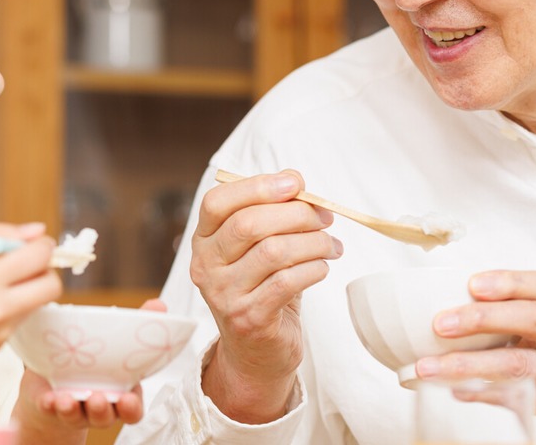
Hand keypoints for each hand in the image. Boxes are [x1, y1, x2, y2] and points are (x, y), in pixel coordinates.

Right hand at [0, 222, 61, 367]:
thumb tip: (37, 231)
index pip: (41, 256)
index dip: (41, 245)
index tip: (30, 243)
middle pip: (52, 286)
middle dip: (44, 269)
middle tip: (23, 262)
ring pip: (37, 303)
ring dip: (26, 287)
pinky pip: (18, 319)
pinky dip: (9, 306)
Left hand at [14, 300, 164, 443]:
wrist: (56, 376)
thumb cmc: (93, 361)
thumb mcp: (116, 344)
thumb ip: (136, 327)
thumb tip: (159, 305)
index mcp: (120, 392)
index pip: (132, 408)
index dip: (131, 407)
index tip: (128, 399)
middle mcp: (99, 406)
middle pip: (105, 416)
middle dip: (102, 410)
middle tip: (97, 397)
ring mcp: (75, 409)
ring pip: (76, 415)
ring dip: (72, 409)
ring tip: (66, 398)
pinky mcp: (50, 406)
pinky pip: (49, 410)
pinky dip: (49, 405)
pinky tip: (48, 397)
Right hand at [190, 171, 342, 422]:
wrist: (255, 354)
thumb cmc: (261, 289)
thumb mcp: (258, 249)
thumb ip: (271, 214)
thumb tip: (296, 182)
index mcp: (204, 241)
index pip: (218, 202)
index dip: (257, 186)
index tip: (296, 183)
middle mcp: (206, 266)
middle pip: (249, 224)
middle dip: (296, 214)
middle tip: (325, 218)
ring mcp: (224, 295)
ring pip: (274, 251)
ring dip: (313, 242)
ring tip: (331, 245)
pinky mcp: (249, 319)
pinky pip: (288, 282)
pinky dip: (314, 269)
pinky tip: (322, 267)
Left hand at [415, 270, 535, 444]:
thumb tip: (475, 299)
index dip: (509, 282)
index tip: (473, 283)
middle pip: (532, 320)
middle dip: (481, 319)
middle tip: (441, 323)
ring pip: (520, 364)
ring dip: (469, 365)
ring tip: (431, 366)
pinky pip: (524, 398)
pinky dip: (487, 395)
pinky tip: (458, 391)